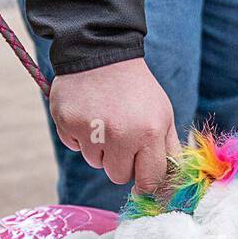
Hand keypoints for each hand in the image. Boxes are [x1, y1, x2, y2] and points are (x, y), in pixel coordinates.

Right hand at [49, 58, 179, 193]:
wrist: (102, 53)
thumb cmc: (137, 89)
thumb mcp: (163, 114)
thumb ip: (168, 150)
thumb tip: (170, 185)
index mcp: (149, 133)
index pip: (149, 180)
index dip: (146, 183)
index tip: (143, 183)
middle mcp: (120, 135)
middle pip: (118, 176)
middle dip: (121, 162)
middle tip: (122, 137)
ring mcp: (91, 130)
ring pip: (95, 163)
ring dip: (100, 148)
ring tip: (104, 120)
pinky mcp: (67, 123)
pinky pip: (74, 147)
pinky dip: (80, 136)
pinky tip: (87, 114)